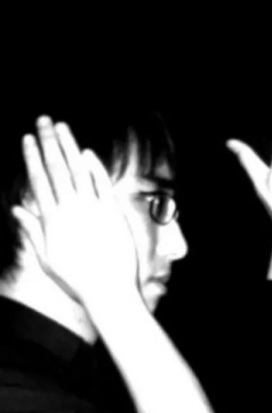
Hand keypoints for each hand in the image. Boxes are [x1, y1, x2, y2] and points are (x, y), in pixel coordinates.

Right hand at [13, 116, 138, 305]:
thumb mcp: (46, 258)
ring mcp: (93, 210)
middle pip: (57, 168)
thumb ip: (32, 230)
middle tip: (42, 120)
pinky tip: (87, 152)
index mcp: (51, 219)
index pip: (39, 180)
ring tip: (62, 127)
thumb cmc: (76, 279)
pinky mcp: (114, 214)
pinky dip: (95, 168)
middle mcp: (71, 210)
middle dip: (48, 142)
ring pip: (79, 171)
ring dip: (69, 146)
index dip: (32, 157)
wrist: (108, 291)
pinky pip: (103, 185)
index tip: (27, 138)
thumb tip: (17, 210)